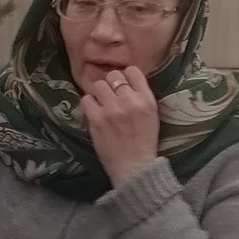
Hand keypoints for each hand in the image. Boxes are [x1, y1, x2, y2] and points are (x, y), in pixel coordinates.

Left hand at [81, 65, 159, 187]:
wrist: (134, 168)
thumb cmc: (144, 143)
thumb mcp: (152, 115)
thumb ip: (140, 97)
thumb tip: (125, 82)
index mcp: (146, 99)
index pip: (133, 70)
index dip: (125, 76)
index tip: (123, 85)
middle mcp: (129, 100)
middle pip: (113, 76)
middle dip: (111, 84)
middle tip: (111, 96)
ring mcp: (111, 109)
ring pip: (99, 85)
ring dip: (99, 93)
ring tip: (101, 104)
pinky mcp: (96, 119)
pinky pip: (86, 99)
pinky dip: (89, 104)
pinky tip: (94, 112)